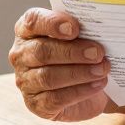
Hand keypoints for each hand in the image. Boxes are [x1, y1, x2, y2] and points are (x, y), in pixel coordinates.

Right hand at [9, 7, 111, 121]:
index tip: (75, 28)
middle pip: (42, 51)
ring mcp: (25, 81)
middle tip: (98, 52)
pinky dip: (80, 91)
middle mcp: (21, 54)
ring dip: (79, 73)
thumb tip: (100, 25)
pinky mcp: (36, 104)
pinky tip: (97, 84)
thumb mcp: (81, 37)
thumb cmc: (81, 54)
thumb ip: (83, 28)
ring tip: (102, 69)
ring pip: (48, 77)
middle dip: (72, 52)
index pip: (33, 21)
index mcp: (28, 30)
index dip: (52, 23)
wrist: (88, 88)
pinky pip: (55, 99)